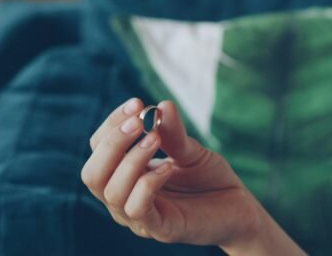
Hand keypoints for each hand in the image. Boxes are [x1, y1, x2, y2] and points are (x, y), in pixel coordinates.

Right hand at [81, 98, 260, 248]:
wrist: (238, 207)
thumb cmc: (209, 178)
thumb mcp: (190, 150)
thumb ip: (173, 133)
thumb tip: (162, 105)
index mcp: (125, 174)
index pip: (99, 148)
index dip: (112, 124)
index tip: (137, 104)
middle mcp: (125, 196)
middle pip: (93, 173)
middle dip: (112, 143)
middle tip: (139, 122)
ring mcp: (139, 216)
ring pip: (111, 191)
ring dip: (131, 160)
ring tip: (155, 139)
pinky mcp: (159, 228)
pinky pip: (137, 208)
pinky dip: (147, 183)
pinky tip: (168, 167)